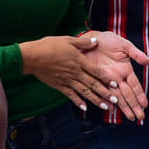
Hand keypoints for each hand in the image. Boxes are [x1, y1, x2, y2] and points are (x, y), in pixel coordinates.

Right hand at [23, 35, 140, 116]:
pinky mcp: (59, 86)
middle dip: (105, 93)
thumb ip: (83, 42)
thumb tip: (96, 41)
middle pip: (93, 84)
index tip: (115, 84)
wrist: (32, 57)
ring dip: (95, 100)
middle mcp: (75, 72)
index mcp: (79, 61)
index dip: (106, 78)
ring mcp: (67, 80)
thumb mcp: (68, 40)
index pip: (96, 71)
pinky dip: (78, 102)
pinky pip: (71, 95)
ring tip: (105, 107)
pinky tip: (84, 108)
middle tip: (115, 101)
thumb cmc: (49, 45)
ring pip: (84, 92)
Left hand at [74, 31, 148, 118]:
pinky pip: (101, 92)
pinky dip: (106, 100)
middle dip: (134, 106)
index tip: (145, 104)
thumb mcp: (124, 45)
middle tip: (140, 117)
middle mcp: (117, 78)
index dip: (140, 95)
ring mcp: (106, 81)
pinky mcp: (96, 80)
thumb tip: (148, 61)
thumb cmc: (108, 40)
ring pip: (117, 96)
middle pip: (128, 94)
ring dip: (123, 107)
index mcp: (126, 70)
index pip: (135, 85)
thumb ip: (136, 54)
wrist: (90, 39)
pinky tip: (111, 109)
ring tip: (130, 116)